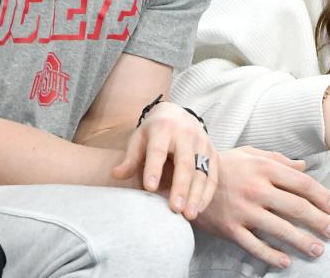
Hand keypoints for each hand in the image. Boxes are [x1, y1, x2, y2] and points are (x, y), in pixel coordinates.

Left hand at [113, 100, 217, 218]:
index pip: (158, 150)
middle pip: (185, 163)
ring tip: (189, 215)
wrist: (177, 114)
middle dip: (181, 187)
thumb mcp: (139, 139)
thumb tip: (116, 175)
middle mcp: (186, 134)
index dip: (154, 168)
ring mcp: (202, 143)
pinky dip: (207, 193)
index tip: (149, 188)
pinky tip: (199, 208)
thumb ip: (130, 158)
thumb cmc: (153, 132)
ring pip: (202, 171)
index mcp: (163, 129)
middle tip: (175, 209)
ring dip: (196, 194)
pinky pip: (213, 175)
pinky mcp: (212, 152)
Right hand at [193, 146, 329, 269]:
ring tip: (318, 249)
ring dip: (302, 241)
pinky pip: (254, 245)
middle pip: (295, 207)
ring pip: (279, 229)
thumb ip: (278, 159)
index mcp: (263, 168)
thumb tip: (304, 166)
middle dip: (318, 221)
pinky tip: (286, 261)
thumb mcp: (250, 154)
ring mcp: (242, 210)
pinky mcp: (230, 228)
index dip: (321, 196)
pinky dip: (271, 256)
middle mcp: (255, 188)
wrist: (187, 179)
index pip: (300, 183)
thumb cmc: (224, 165)